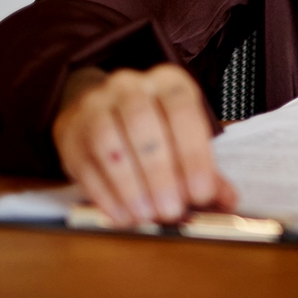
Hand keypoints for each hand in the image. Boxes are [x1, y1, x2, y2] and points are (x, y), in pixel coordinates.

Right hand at [52, 63, 236, 226]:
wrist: (102, 109)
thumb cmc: (155, 126)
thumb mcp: (184, 136)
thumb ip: (205, 168)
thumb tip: (228, 199)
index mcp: (167, 81)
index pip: (183, 112)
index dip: (194, 155)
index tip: (202, 193)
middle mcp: (129, 86)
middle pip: (143, 127)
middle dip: (160, 174)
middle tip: (171, 211)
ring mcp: (95, 106)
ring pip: (110, 145)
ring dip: (130, 187)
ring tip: (146, 216)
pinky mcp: (70, 133)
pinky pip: (85, 165)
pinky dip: (105, 195)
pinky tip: (122, 215)